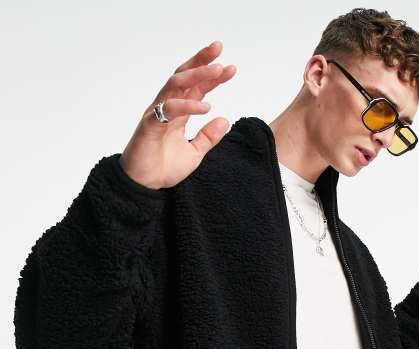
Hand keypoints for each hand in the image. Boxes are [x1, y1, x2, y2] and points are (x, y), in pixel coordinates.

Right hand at [119, 40, 236, 189]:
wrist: (144, 185)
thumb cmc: (163, 167)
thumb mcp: (194, 153)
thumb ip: (208, 137)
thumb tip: (225, 120)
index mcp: (178, 112)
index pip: (196, 87)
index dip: (212, 76)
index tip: (231, 68)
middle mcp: (167, 107)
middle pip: (184, 76)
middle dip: (201, 61)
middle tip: (219, 49)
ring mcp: (157, 114)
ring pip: (176, 85)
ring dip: (197, 75)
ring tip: (218, 71)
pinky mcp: (150, 125)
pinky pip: (169, 109)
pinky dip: (187, 105)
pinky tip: (206, 106)